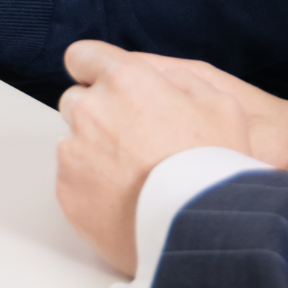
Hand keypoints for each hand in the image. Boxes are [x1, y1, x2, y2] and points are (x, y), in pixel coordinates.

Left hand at [52, 40, 287, 277]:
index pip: (82, 56)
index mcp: (125, 81)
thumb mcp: (221, 107)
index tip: (106, 86)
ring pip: (74, 142)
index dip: (94, 69)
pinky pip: (72, 180)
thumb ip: (182, 82)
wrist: (197, 231)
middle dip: (99, 115)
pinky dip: (92, 188)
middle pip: (77, 101)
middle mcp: (90, 110)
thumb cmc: (212, 168)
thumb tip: (162, 81)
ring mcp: (74, 152)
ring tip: (137, 178)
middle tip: (136, 142)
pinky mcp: (67, 191)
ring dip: (96, 153)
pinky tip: (127, 200)